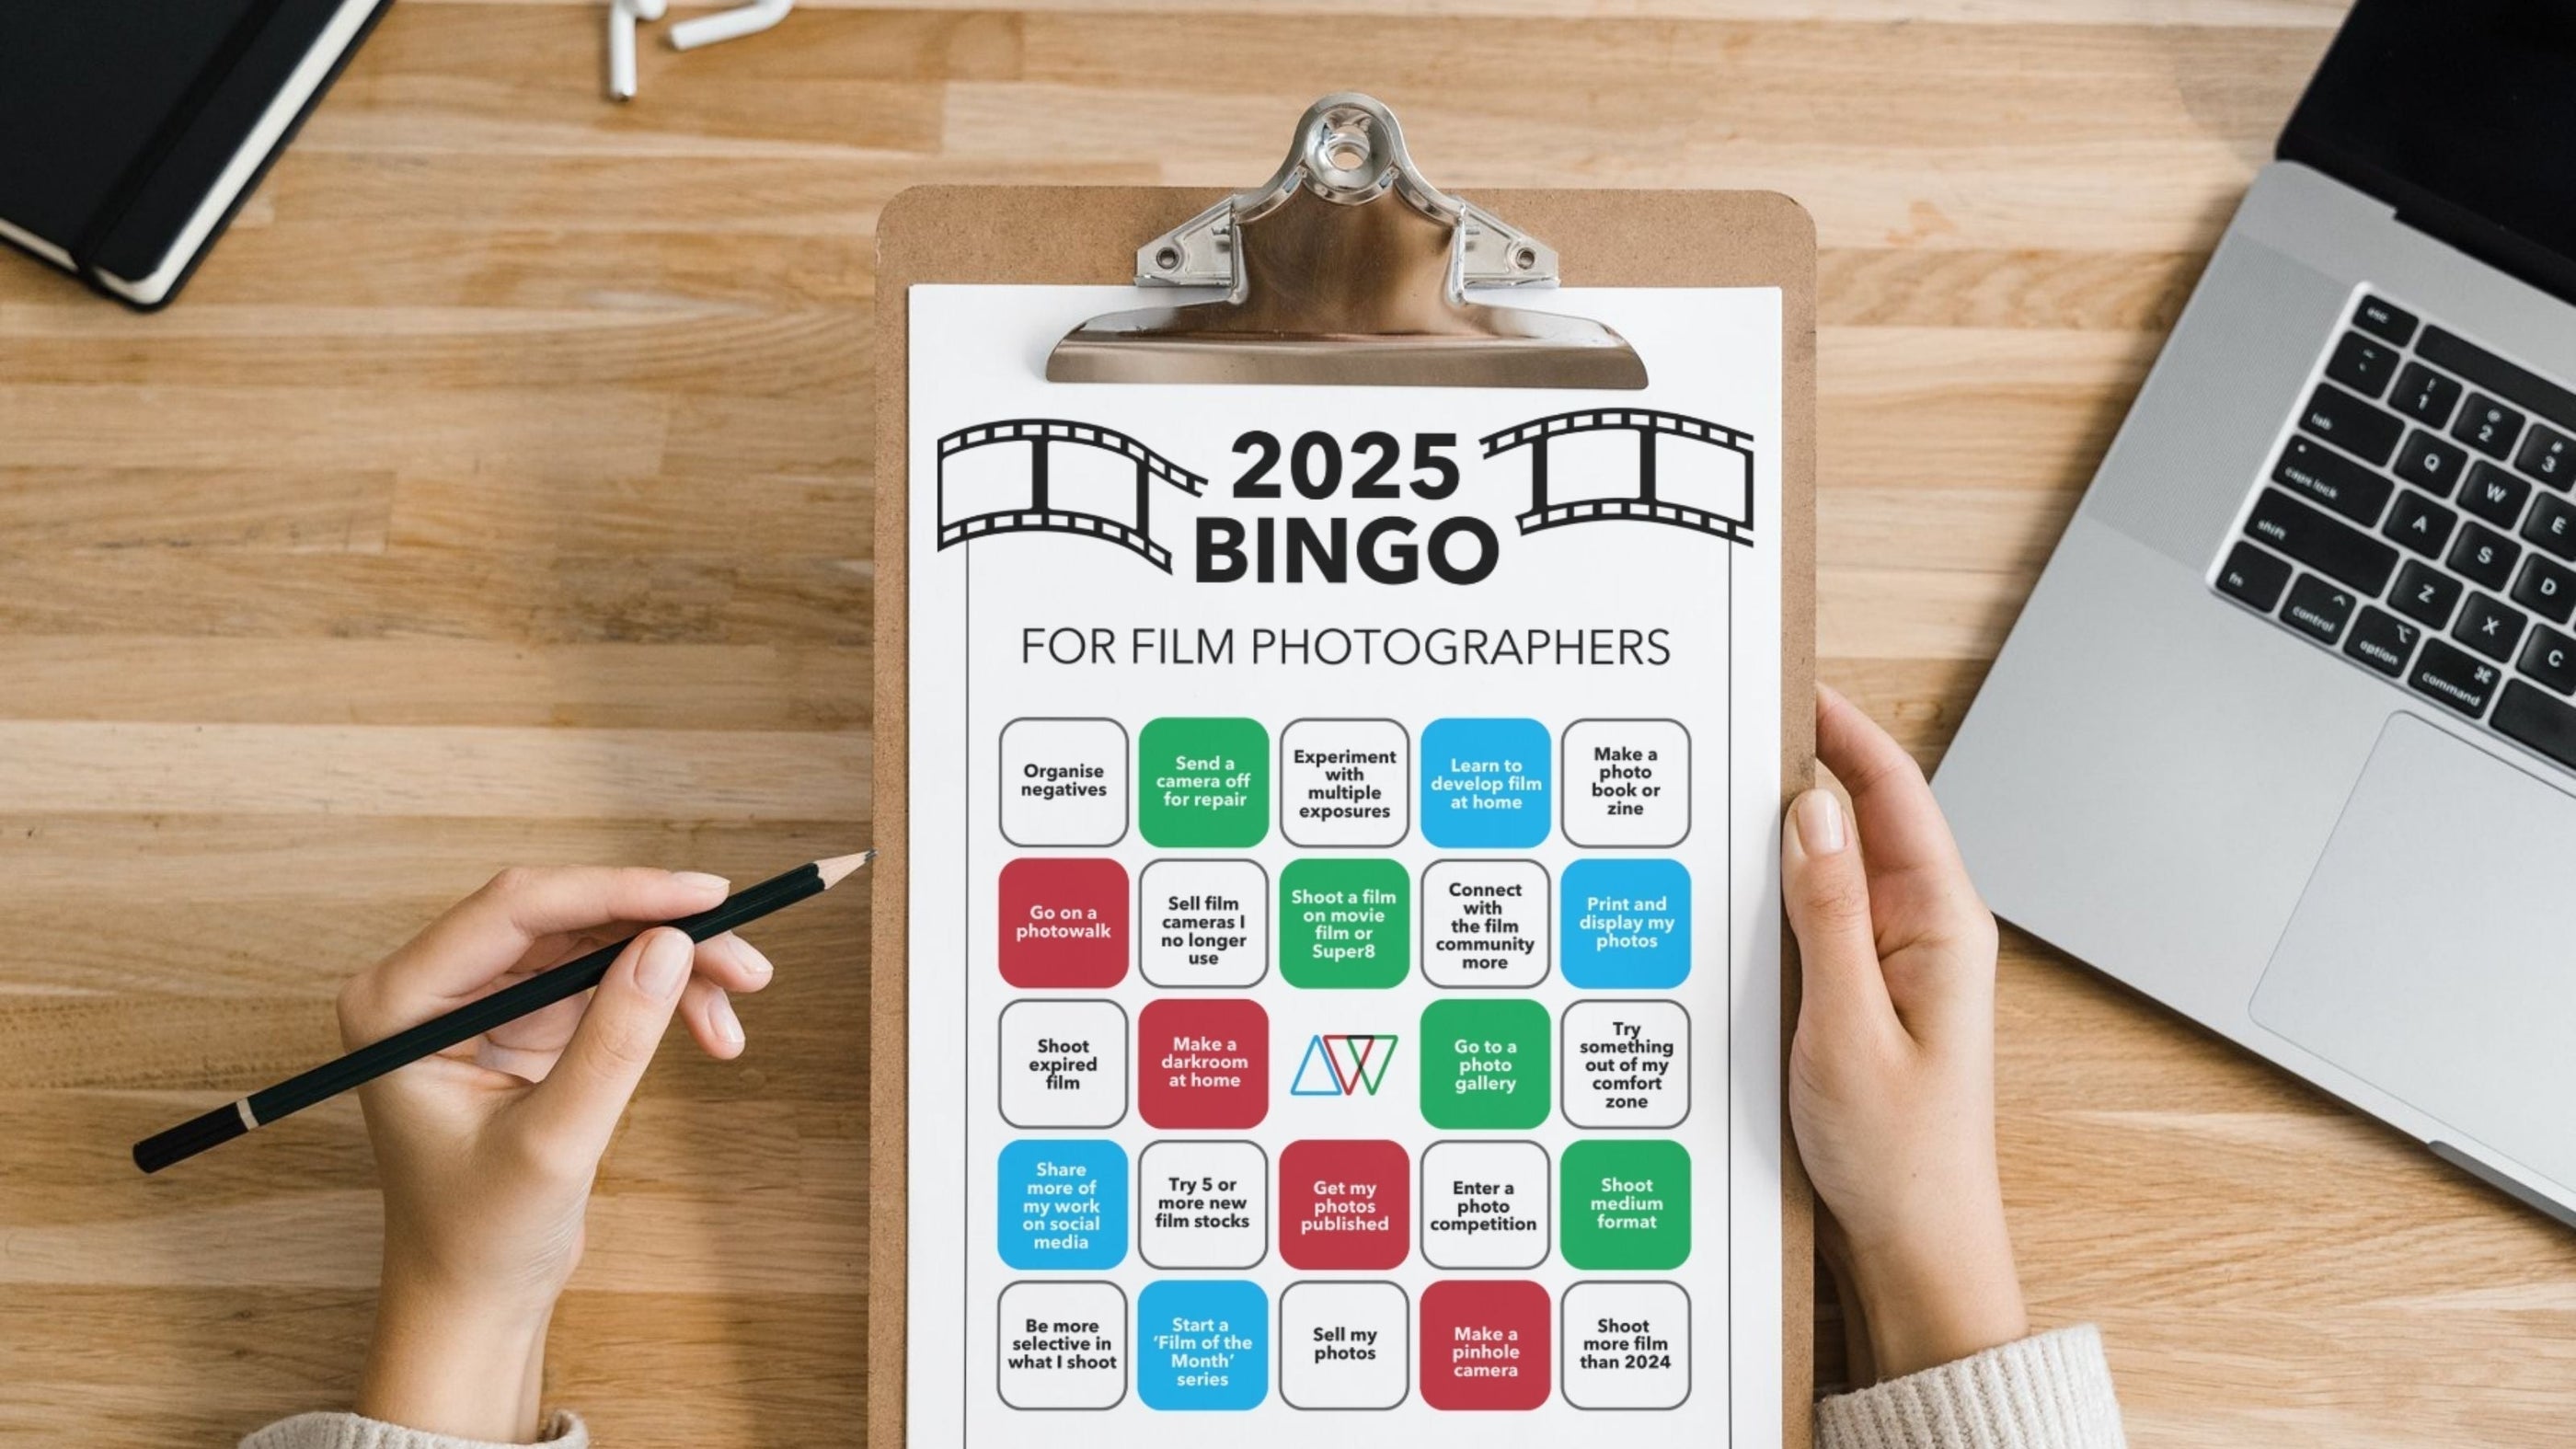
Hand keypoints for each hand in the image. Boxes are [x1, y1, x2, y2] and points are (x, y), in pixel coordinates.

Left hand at [335, 867, 774, 1441]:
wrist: (473, 1297)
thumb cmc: (480, 1235)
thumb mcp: (555, 1143)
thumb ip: (613, 1042)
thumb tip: (672, 946)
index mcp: (399, 1003)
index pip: (516, 909)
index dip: (617, 892)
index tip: (706, 897)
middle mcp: (433, 986)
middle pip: (565, 917)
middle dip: (659, 930)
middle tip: (743, 959)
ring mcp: (481, 999)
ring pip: (595, 942)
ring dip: (674, 965)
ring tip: (736, 1008)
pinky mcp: (524, 1020)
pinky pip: (605, 978)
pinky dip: (663, 995)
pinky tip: (711, 1030)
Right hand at [1784, 687, 2026, 1381]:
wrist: (1913, 1248)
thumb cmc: (1898, 1157)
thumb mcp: (1848, 1027)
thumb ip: (1827, 913)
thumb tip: (1809, 809)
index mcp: (1941, 925)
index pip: (1893, 792)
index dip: (1842, 729)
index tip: (1790, 684)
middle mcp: (1920, 931)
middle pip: (1855, 818)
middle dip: (1797, 766)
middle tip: (1726, 727)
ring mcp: (1887, 962)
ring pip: (1826, 868)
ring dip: (1776, 834)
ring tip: (1714, 796)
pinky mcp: (1855, 993)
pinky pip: (1811, 918)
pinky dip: (1769, 892)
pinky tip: (1725, 891)